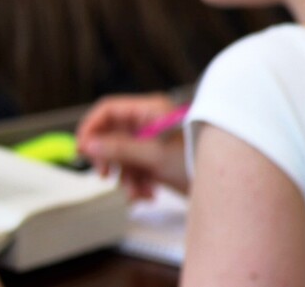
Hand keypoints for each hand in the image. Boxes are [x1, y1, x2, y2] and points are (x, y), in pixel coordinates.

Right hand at [75, 94, 189, 198]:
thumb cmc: (196, 162)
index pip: (108, 110)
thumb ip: (118, 148)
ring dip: (125, 178)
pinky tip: (148, 194)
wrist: (223, 186)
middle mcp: (150, 122)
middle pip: (110, 135)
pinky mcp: (156, 160)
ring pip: (120, 157)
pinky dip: (136, 184)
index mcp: (150, 110)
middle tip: (106, 176)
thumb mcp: (154, 155)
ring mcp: (152, 142)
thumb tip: (87, 144)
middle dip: (109, 160)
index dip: (90, 128)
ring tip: (138, 192)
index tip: (81, 151)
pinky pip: (133, 169)